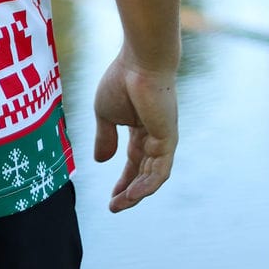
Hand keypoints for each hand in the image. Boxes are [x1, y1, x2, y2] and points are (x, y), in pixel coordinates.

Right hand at [93, 50, 177, 212]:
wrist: (139, 62)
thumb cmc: (121, 80)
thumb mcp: (105, 114)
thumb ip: (105, 138)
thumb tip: (100, 161)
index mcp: (140, 129)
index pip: (133, 161)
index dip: (123, 180)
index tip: (111, 197)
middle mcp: (154, 136)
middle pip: (143, 172)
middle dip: (130, 191)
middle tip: (115, 207)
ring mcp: (163, 139)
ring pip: (153, 175)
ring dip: (137, 193)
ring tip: (121, 205)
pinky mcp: (168, 139)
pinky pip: (160, 169)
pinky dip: (148, 184)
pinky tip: (134, 194)